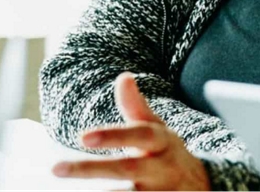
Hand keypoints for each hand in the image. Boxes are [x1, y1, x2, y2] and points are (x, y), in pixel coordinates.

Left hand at [51, 72, 211, 190]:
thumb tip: (123, 77)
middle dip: (90, 169)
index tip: (83, 137)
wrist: (202, 186)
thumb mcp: (157, 129)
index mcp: (162, 142)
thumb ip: (137, 107)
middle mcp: (161, 169)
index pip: (139, 134)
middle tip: (57, 168)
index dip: (113, 136)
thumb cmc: (167, 153)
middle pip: (126, 169)